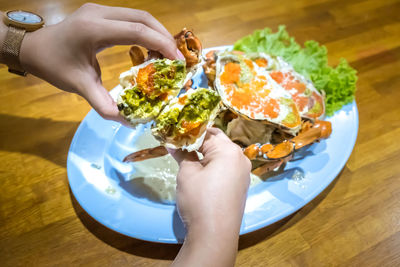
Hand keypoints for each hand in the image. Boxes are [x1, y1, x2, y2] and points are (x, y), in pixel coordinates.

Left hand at [17, 3, 183, 123]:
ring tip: (165, 55)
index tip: (177, 61)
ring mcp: (100, 10)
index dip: (161, 44)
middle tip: (176, 58)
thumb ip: (104, 104)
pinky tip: (148, 48)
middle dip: (164, 37)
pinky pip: (131, 18)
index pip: (137, 31)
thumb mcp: (79, 86)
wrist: (33, 48)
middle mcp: (100, 14)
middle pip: (144, 18)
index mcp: (95, 30)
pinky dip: (145, 32)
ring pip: (139, 15)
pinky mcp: (101, 13)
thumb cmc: (54, 65)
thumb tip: (128, 122)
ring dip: (156, 33)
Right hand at [170, 128, 250, 266]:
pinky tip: (200, 170)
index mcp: (229, 150)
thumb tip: (173, 144)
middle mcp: (240, 158)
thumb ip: (182, 154)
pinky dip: (213, 165)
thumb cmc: (200, 200)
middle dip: (198, 142)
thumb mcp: (187, 173)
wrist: (214, 234)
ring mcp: (243, 172)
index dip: (189, 132)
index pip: (207, 133)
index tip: (175, 134)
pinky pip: (226, 167)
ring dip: (206, 153)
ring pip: (222, 155)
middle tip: (179, 144)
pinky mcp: (240, 184)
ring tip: (187, 157)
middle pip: (217, 142)